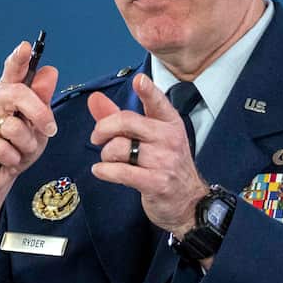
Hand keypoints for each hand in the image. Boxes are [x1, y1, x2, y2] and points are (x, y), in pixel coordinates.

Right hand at [0, 42, 58, 258]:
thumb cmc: (17, 149)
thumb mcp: (37, 127)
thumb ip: (42, 101)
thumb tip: (50, 72)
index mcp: (6, 93)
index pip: (12, 70)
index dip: (19, 58)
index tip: (26, 47)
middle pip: (18, 94)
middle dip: (39, 114)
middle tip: (49, 130)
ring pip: (13, 127)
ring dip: (25, 145)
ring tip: (18, 151)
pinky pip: (3, 147)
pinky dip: (12, 159)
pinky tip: (5, 161)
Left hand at [88, 74, 207, 236]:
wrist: (187, 202)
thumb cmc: (164, 165)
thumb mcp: (149, 138)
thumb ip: (119, 118)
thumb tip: (95, 99)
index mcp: (169, 123)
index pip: (157, 102)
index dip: (148, 91)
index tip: (139, 80)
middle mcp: (169, 138)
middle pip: (126, 121)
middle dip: (103, 128)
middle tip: (97, 137)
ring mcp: (164, 161)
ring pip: (119, 148)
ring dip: (105, 155)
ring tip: (108, 160)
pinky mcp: (156, 182)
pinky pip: (121, 172)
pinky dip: (104, 171)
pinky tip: (100, 171)